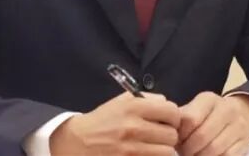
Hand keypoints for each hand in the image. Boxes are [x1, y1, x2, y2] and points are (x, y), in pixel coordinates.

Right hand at [50, 92, 180, 155]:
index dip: (173, 117)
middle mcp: (133, 128)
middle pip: (172, 135)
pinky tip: (146, 154)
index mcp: (133, 108)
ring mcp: (130, 150)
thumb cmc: (101, 121)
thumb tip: (167, 103)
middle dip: (169, 136)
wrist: (75, 143)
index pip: (172, 111)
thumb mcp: (121, 102)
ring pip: (167, 152)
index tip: (168, 121)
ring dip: (163, 151)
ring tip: (154, 147)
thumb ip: (146, 99)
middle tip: (161, 137)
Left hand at [177, 92, 248, 155]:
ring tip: (194, 155)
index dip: (180, 135)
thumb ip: (180, 120)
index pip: (190, 119)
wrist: (238, 115)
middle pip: (202, 136)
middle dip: (188, 150)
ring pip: (214, 149)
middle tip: (183, 152)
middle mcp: (227, 109)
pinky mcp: (245, 141)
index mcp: (209, 99)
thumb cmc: (207, 117)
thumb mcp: (194, 110)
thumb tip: (165, 133)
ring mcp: (239, 125)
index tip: (177, 140)